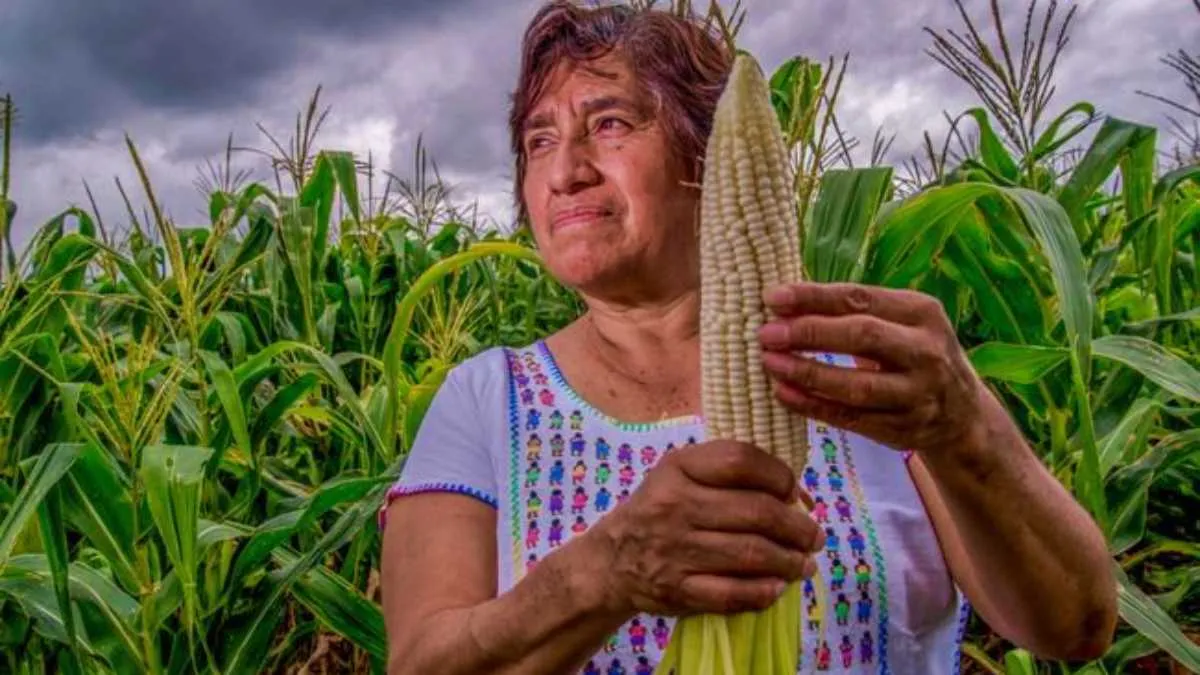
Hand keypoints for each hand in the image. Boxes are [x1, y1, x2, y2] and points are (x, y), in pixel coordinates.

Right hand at [586, 440, 822, 616]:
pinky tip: (777, 587)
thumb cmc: (660, 509)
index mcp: (679, 468)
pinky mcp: (677, 589)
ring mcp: (675, 550)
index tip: (795, 493)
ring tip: (804, 564)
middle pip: (756, 512)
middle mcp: (675, 505)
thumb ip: (734, 476)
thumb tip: (800, 497)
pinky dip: (762, 592)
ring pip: (751, 554)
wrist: (612, 559)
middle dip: (797, 527)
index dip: (779, 476)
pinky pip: (731, 594)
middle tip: (814, 537)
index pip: (741, 461)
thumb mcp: (683, 475)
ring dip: (789, 562)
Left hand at [757, 281, 986, 453]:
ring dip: (807, 373)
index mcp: (922, 312)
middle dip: (809, 333)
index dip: (813, 297)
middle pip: (862, 337)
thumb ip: (852, 311)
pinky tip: (784, 394)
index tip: (772, 298)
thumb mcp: (901, 322)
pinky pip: (850, 418)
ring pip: (856, 386)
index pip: (860, 298)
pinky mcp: (902, 429)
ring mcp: (917, 395)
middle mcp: (926, 352)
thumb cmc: (913, 353)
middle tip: (767, 334)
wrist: (962, 413)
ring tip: (770, 364)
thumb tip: (784, 302)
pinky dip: (813, 406)